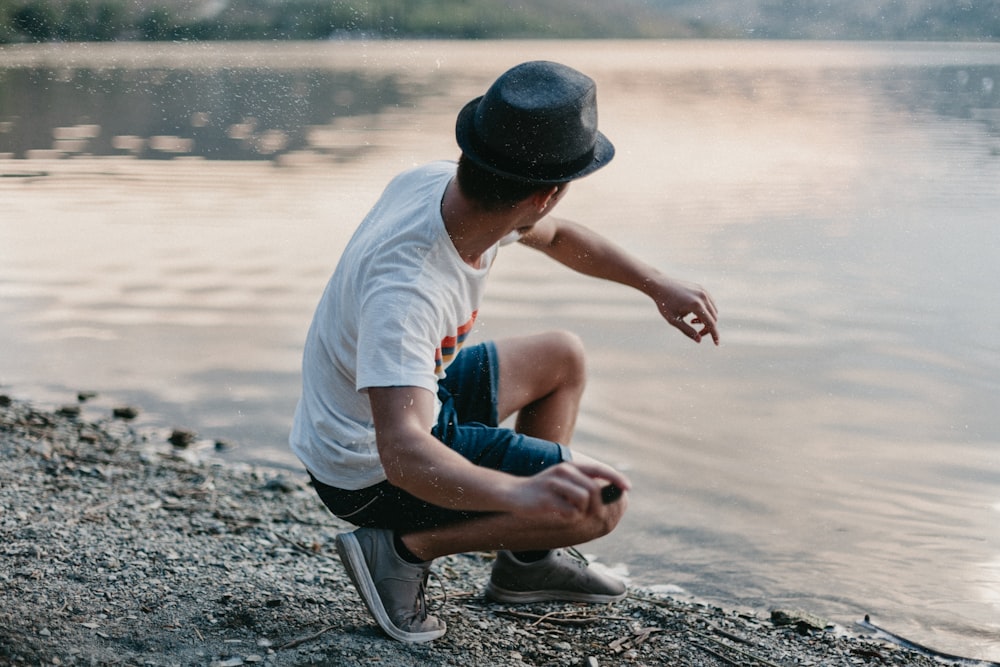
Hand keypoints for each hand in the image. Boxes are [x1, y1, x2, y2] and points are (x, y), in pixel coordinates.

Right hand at [513, 461, 630, 518]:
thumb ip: (582, 483)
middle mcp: (564, 471)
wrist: (513, 494)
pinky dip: (570, 516)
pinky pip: (570, 512)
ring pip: (584, 500)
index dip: (615, 478)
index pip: (599, 469)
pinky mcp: (547, 499)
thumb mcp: (563, 481)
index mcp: (570, 467)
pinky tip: (560, 514)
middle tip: (592, 514)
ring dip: (582, 511)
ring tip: (570, 512)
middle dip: (598, 505)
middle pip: (594, 489)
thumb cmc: (543, 491)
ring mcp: (555, 485)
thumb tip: (607, 493)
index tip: (628, 487)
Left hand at [649, 276, 718, 344]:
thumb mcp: (674, 320)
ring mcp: (703, 291)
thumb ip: (687, 331)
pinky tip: (695, 313)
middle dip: (708, 327)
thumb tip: (699, 340)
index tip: (716, 344)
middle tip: (697, 331)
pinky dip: (706, 310)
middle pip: (714, 318)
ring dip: (707, 319)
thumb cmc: (665, 304)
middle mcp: (702, 297)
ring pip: (713, 310)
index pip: (710, 324)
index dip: (714, 335)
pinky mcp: (701, 288)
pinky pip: (710, 302)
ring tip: (693, 320)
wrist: (660, 285)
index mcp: (696, 305)